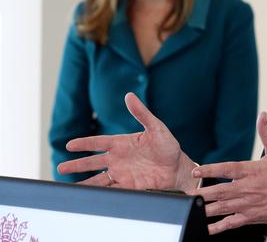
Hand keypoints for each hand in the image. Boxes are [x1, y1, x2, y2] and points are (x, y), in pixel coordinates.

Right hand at [57, 92, 196, 190]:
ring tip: (70, 189)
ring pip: (98, 179)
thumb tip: (129, 95)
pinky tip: (91, 198)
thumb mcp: (156, 127)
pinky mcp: (129, 186)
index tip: (69, 145)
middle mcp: (118, 158)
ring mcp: (122, 173)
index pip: (99, 142)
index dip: (84, 143)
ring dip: (85, 183)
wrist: (178, 167)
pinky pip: (111, 191)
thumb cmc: (167, 145)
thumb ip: (141, 113)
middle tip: (61, 168)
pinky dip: (101, 194)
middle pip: (93, 162)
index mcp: (122, 143)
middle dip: (77, 165)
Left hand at [188, 112, 266, 234]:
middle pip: (220, 191)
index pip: (227, 169)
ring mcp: (248, 204)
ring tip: (191, 208)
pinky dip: (217, 227)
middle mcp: (248, 188)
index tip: (196, 171)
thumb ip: (266, 133)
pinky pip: (231, 223)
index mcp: (252, 171)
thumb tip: (262, 115)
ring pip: (222, 208)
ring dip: (205, 208)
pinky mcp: (250, 217)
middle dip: (201, 193)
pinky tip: (206, 228)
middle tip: (186, 193)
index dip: (210, 170)